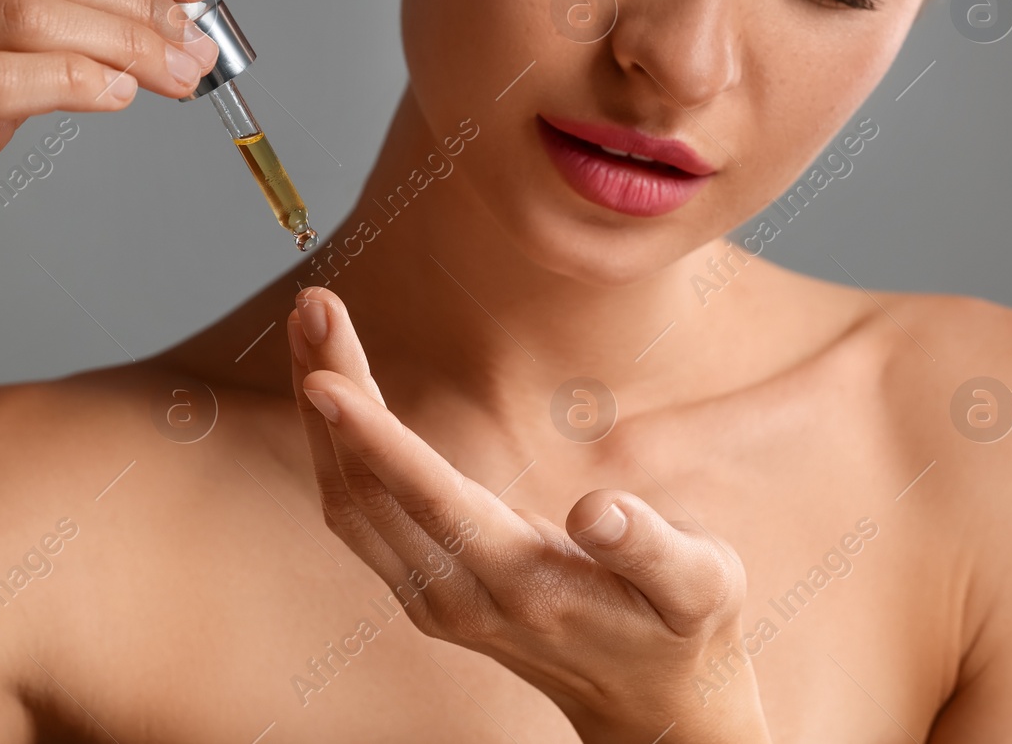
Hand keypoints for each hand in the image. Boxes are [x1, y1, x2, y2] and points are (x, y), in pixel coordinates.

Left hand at [286, 286, 771, 743]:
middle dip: (333, 394)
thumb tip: (599, 510)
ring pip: (350, 502)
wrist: (653, 706)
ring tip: (310, 324)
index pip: (431, 503)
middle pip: (368, 492)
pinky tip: (329, 386)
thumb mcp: (700, 586)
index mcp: (525, 584)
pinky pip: (359, 512)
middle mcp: (458, 597)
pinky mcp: (422, 588)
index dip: (374, 440)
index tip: (324, 380)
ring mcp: (431, 598)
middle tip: (313, 307)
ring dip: (321, 414)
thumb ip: (650, 547)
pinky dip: (336, 442)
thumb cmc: (684, 628)